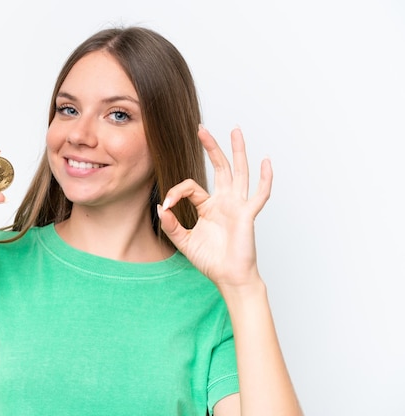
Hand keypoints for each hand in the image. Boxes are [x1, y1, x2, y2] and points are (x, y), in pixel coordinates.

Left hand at [157, 126, 271, 288]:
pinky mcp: (247, 215)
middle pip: (219, 167)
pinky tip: (265, 162)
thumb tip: (159, 208)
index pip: (191, 187)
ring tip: (235, 130)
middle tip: (202, 128)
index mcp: (209, 206)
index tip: (165, 205)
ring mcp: (238, 206)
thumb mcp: (185, 241)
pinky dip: (264, 179)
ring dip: (237, 151)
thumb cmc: (211, 261)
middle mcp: (224, 201)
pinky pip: (259, 195)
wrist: (228, 277)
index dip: (176, 192)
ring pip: (238, 172)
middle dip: (211, 147)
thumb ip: (172, 225)